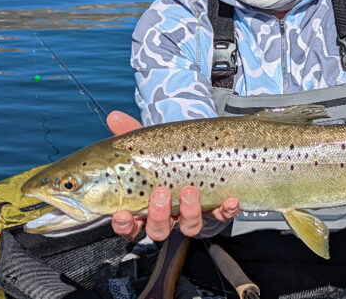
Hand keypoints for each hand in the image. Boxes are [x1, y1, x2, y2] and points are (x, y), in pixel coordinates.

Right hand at [106, 111, 239, 239]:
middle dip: (159, 215)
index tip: (124, 215)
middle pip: (159, 230)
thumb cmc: (165, 157)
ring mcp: (192, 215)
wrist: (197, 154)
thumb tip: (115, 116)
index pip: (130, 225)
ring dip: (190, 213)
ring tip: (191, 190)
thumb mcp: (147, 144)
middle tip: (162, 194)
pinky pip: (222, 216)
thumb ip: (130, 134)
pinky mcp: (216, 211)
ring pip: (189, 227)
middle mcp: (168, 216)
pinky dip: (226, 211)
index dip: (125, 225)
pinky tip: (230, 200)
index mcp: (144, 206)